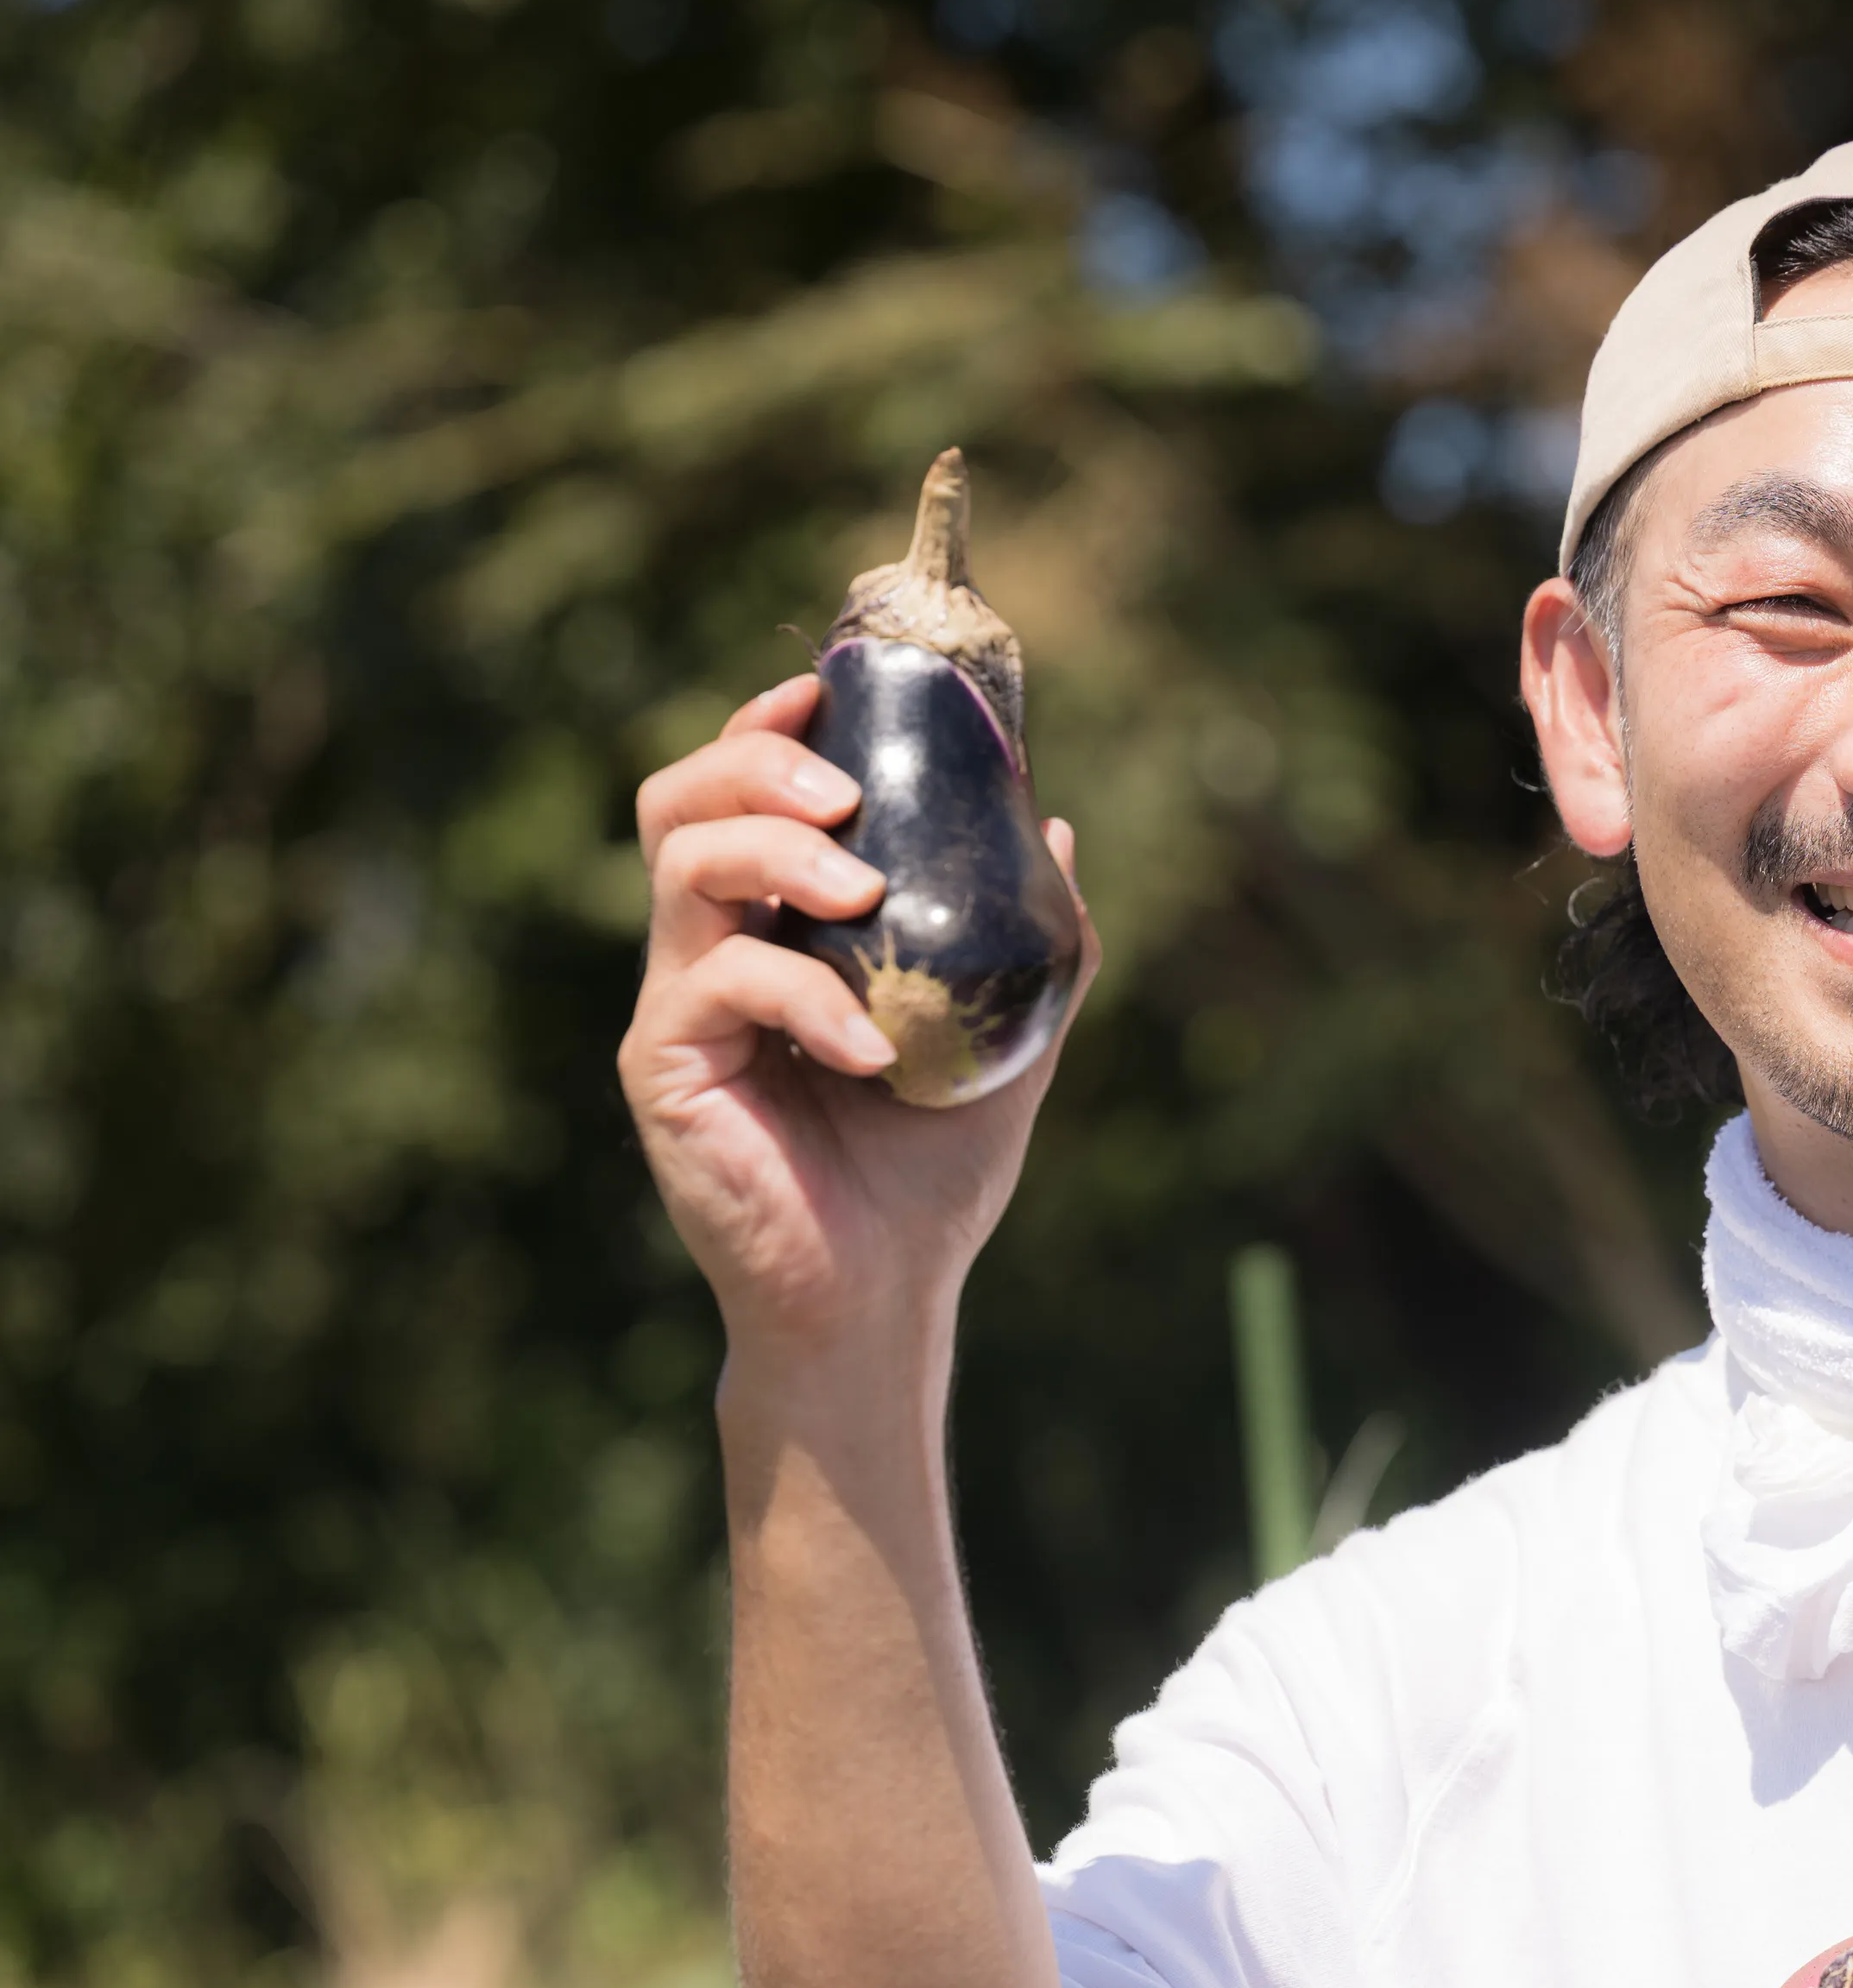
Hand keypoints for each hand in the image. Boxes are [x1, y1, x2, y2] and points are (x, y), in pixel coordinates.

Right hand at [618, 673, 1099, 1355]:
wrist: (888, 1290)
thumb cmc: (930, 1172)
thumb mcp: (1005, 1038)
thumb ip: (1029, 942)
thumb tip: (1052, 831)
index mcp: (776, 930)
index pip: (736, 797)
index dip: (765, 732)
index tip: (823, 696)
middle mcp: (710, 953)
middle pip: (679, 804)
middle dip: (755, 766)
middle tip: (843, 792)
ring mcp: (680, 1007)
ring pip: (683, 869)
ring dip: (778, 853)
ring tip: (864, 889)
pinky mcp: (665, 1066)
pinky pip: (719, 983)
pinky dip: (806, 996)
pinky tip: (871, 1049)